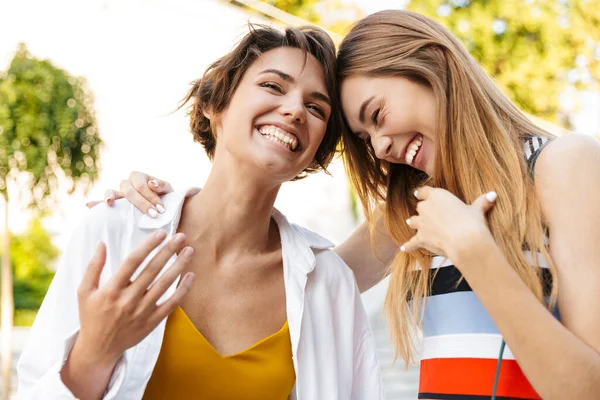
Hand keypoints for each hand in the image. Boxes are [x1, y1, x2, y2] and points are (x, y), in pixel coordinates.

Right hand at [72, 230, 193, 365]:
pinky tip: (191, 275)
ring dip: (179, 266)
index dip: (148, 246)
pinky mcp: (152, 321)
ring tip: (189, 250)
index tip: (161, 233)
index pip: (132, 262)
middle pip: (152, 270)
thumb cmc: (91, 316)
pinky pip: (171, 304)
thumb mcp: (84, 292)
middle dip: (168, 251)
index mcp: (111, 290)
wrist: (99, 349)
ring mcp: (142, 311)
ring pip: (164, 285)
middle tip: (181, 236)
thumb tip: (101, 243)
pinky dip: (183, 290)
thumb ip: (93, 267)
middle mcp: (128, 299)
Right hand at [85, 171, 173, 216]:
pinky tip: (89, 205)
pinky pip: (102, 203)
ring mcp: (119, 194)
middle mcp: (128, 184)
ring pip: (111, 192)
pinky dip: (96, 203)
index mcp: (140, 177)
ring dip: (110, 197)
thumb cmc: (167, 199)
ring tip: (110, 203)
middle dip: (141, 202)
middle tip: (154, 214)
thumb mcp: (169, 191)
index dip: (151, 196)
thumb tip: (152, 184)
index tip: (161, 209)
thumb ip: (162, 185)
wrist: (164, 210)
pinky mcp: (116, 205)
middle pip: (128, 189)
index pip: (141, 185)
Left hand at [401, 186, 496, 260]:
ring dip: (414, 223)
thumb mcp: (477, 210)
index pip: (425, 191)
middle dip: (423, 211)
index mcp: (437, 196)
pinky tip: (403, 248)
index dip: (422, 193)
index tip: (419, 194)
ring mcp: (421, 223)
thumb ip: (482, 202)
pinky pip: (412, 242)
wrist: (465, 241)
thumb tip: (493, 194)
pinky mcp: (421, 238)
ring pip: (413, 221)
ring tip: (412, 223)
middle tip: (428, 215)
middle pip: (420, 208)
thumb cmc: (472, 222)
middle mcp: (426, 208)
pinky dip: (408, 246)